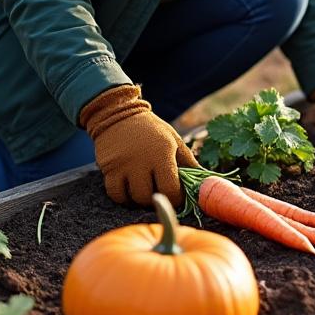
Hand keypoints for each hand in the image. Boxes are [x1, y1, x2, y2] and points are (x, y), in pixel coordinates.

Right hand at [80, 84, 197, 206]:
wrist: (118, 114)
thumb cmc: (151, 129)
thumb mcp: (174, 141)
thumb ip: (189, 162)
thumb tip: (206, 181)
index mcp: (162, 153)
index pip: (171, 189)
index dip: (176, 199)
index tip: (177, 196)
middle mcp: (142, 161)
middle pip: (150, 197)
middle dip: (158, 200)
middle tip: (160, 194)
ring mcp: (123, 165)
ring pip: (132, 198)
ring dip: (140, 201)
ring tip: (146, 192)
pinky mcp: (108, 168)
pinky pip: (115, 194)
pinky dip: (123, 198)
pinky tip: (130, 191)